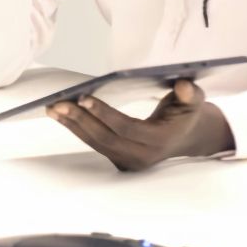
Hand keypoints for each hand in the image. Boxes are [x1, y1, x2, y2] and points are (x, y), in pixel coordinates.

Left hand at [46, 79, 234, 170]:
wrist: (187, 137)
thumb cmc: (186, 114)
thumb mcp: (194, 102)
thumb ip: (190, 94)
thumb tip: (183, 85)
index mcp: (160, 140)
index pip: (126, 128)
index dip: (104, 113)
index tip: (83, 97)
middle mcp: (143, 155)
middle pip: (105, 138)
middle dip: (80, 119)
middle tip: (58, 103)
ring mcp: (130, 161)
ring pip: (96, 143)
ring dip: (73, 125)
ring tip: (52, 108)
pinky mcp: (119, 160)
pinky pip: (95, 144)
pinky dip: (77, 129)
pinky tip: (62, 116)